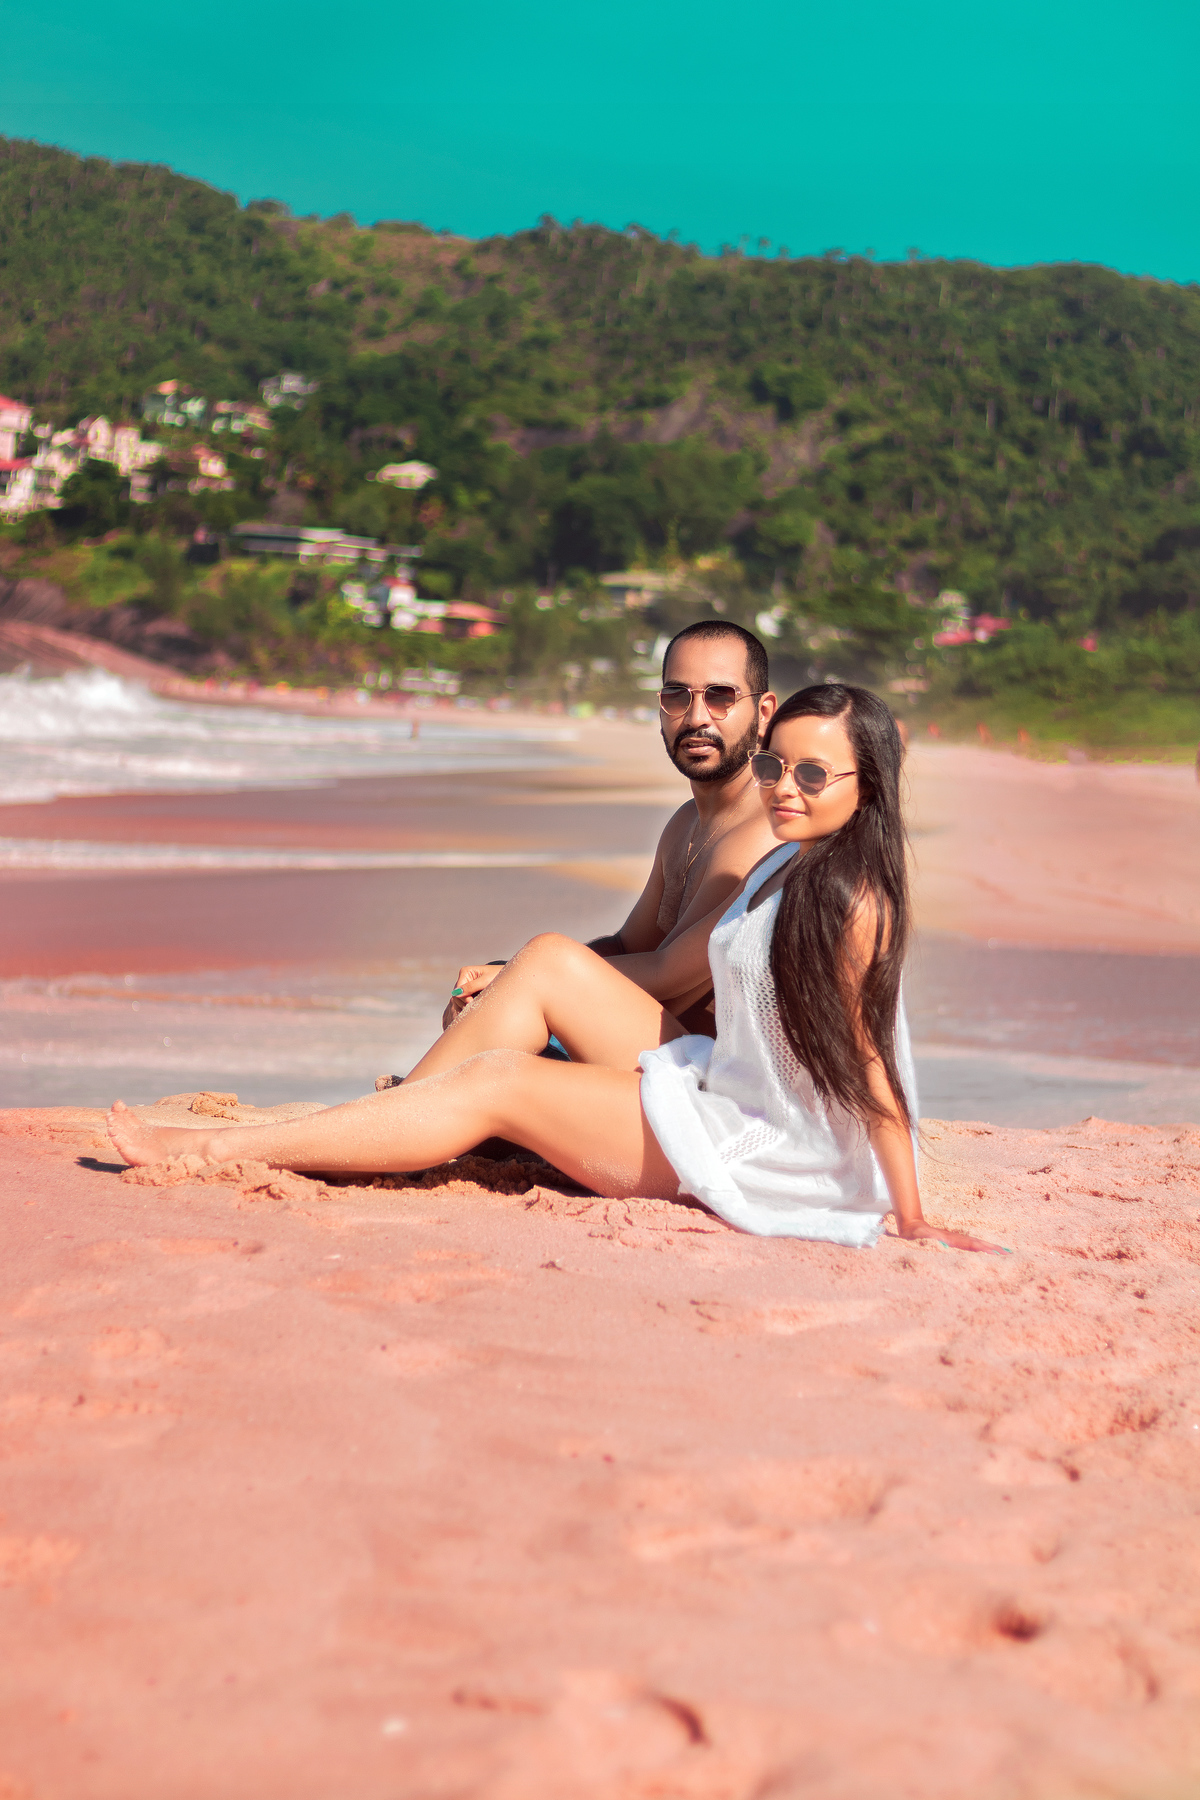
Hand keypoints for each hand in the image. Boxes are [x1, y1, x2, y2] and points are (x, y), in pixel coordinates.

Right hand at [441, 963, 502, 1028]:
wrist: (508, 978)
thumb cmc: (498, 976)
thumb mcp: (485, 981)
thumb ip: (471, 986)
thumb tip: (456, 993)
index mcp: (465, 972)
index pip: (458, 988)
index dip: (463, 997)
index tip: (472, 1002)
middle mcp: (464, 979)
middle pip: (457, 995)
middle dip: (465, 1003)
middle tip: (475, 1007)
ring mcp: (466, 987)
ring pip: (459, 1001)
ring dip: (466, 1006)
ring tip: (477, 1008)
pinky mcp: (470, 994)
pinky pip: (464, 1003)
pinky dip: (468, 1007)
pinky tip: (475, 1009)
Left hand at [894, 1217, 1008, 1254]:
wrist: (912, 1227)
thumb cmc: (916, 1237)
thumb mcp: (921, 1239)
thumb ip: (932, 1241)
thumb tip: (946, 1246)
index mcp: (950, 1240)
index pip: (970, 1245)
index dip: (982, 1249)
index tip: (995, 1253)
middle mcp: (957, 1240)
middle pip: (978, 1244)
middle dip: (993, 1249)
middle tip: (1009, 1255)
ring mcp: (958, 1241)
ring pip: (977, 1244)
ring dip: (991, 1249)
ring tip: (1006, 1254)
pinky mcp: (957, 1244)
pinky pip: (973, 1247)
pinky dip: (984, 1249)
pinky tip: (992, 1254)